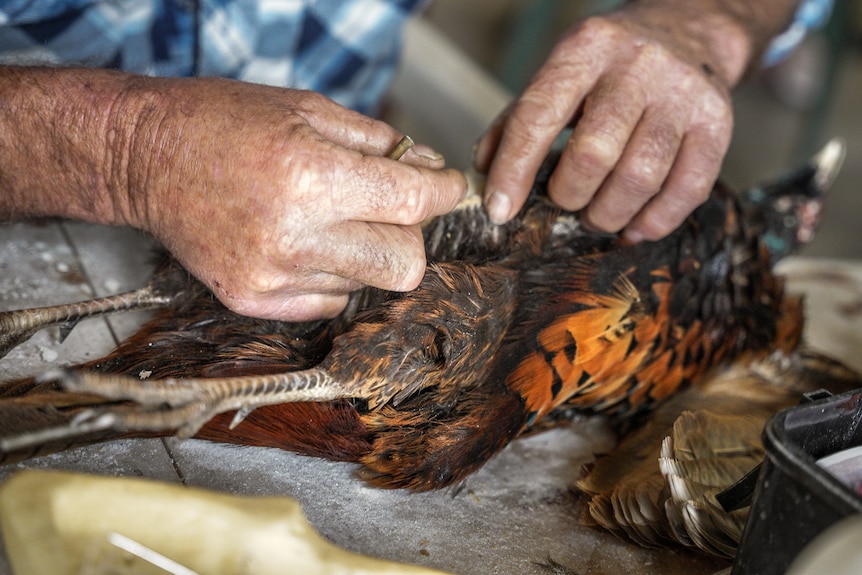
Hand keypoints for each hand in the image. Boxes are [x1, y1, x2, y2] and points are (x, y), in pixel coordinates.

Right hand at [115, 78, 465, 320]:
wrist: (144, 158)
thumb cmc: (224, 122)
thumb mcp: (307, 108)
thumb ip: (378, 142)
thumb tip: (429, 169)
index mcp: (310, 177)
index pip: (411, 203)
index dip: (444, 193)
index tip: (450, 186)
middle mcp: (293, 236)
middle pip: (404, 265)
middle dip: (411, 235)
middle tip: (390, 208)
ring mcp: (271, 276)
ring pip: (365, 284)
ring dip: (363, 252)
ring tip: (326, 218)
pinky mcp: (252, 301)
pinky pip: (328, 303)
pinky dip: (331, 276)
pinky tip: (303, 244)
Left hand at [474, 4, 745, 241]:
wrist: (688, 32)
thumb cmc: (608, 66)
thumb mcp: (558, 73)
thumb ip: (517, 119)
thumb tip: (483, 169)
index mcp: (584, 50)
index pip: (538, 117)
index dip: (513, 171)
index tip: (500, 211)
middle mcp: (636, 67)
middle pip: (593, 155)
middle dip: (569, 197)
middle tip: (566, 203)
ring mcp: (682, 94)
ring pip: (639, 178)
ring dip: (608, 214)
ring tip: (597, 217)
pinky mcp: (717, 123)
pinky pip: (687, 189)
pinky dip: (655, 222)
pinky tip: (635, 227)